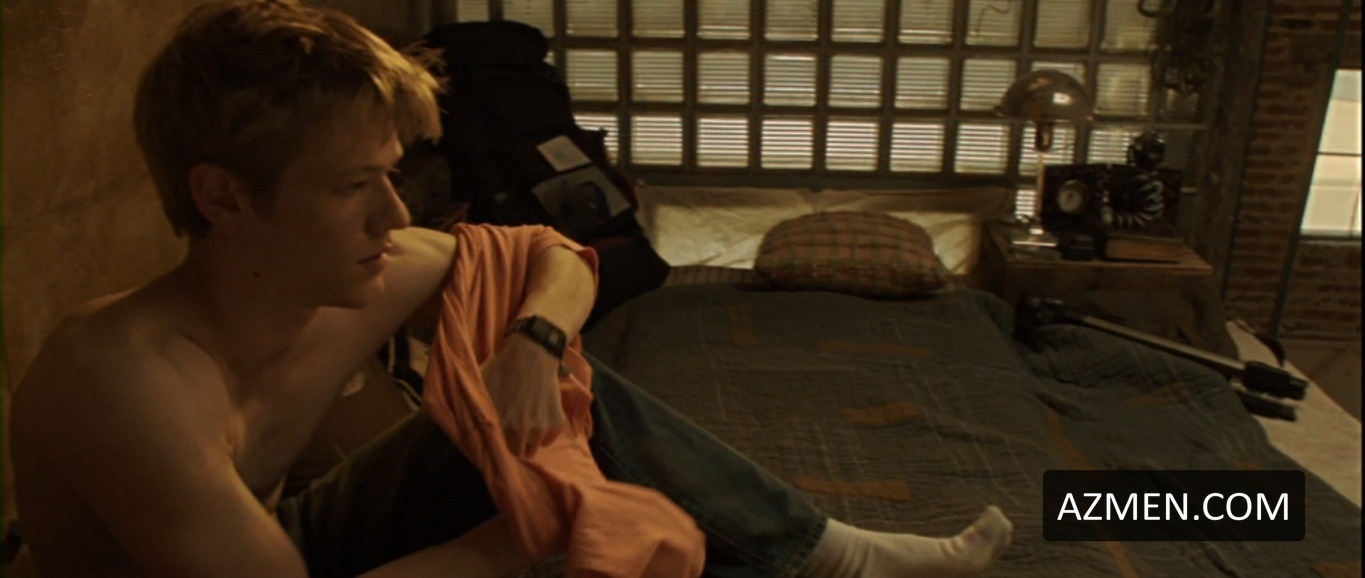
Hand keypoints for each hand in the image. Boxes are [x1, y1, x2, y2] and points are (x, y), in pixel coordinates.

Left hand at [481, 333, 567, 456]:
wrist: (531, 352)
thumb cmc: (502, 367)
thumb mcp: (482, 387)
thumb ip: (477, 406)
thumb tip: (467, 420)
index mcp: (502, 424)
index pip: (500, 449)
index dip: (499, 445)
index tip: (500, 440)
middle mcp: (522, 430)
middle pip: (520, 452)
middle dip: (516, 447)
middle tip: (514, 438)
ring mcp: (541, 426)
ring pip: (536, 447)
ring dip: (531, 442)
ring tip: (528, 433)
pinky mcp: (556, 419)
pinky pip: (551, 437)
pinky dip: (547, 434)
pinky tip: (541, 425)